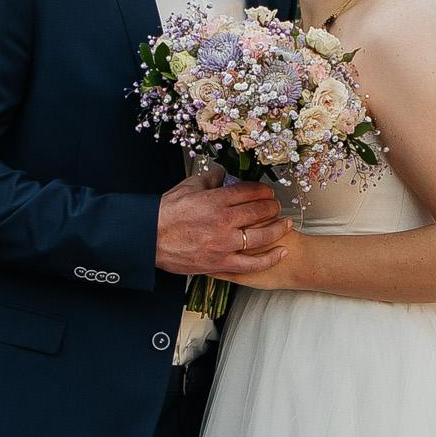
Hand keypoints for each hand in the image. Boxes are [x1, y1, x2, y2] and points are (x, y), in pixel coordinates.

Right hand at [155, 171, 287, 280]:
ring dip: (278, 228)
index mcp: (216, 200)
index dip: (262, 190)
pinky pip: (252, 263)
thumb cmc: (165, 213)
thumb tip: (222, 173)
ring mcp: (224, 244)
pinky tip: (282, 251)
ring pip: (262, 236)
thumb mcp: (187, 187)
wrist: (149, 239)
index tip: (267, 191)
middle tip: (276, 206)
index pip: (249, 191)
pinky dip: (270, 258)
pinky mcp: (221, 263)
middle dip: (272, 207)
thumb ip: (209, 179)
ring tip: (286, 223)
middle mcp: (223, 221)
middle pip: (259, 211)